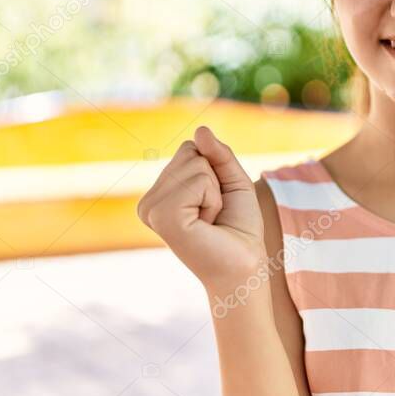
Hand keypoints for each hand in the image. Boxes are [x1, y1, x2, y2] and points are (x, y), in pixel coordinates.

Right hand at [137, 126, 265, 290]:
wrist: (244, 265)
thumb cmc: (238, 227)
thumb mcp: (232, 181)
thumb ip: (218, 154)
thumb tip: (200, 130)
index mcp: (161, 192)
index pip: (190, 148)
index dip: (215, 170)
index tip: (215, 202)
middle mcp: (150, 200)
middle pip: (191, 153)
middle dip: (216, 180)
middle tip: (214, 213)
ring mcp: (152, 209)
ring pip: (195, 165)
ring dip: (215, 192)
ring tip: (210, 220)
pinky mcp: (163, 216)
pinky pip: (197, 181)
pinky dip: (213, 198)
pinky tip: (206, 223)